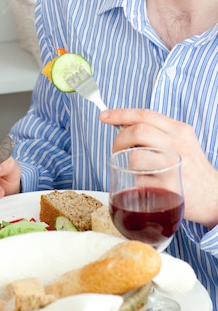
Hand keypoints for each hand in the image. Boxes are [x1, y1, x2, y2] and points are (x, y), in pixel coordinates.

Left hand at [100, 109, 217, 227]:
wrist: (214, 197)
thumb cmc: (192, 170)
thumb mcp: (181, 144)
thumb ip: (157, 133)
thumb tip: (123, 124)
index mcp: (180, 131)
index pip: (145, 115)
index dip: (121, 114)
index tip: (104, 116)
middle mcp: (178, 145)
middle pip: (137, 132)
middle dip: (119, 140)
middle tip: (117, 150)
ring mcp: (174, 166)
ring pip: (134, 157)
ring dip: (128, 165)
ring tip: (140, 171)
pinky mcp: (169, 187)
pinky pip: (139, 181)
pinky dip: (137, 184)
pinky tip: (150, 187)